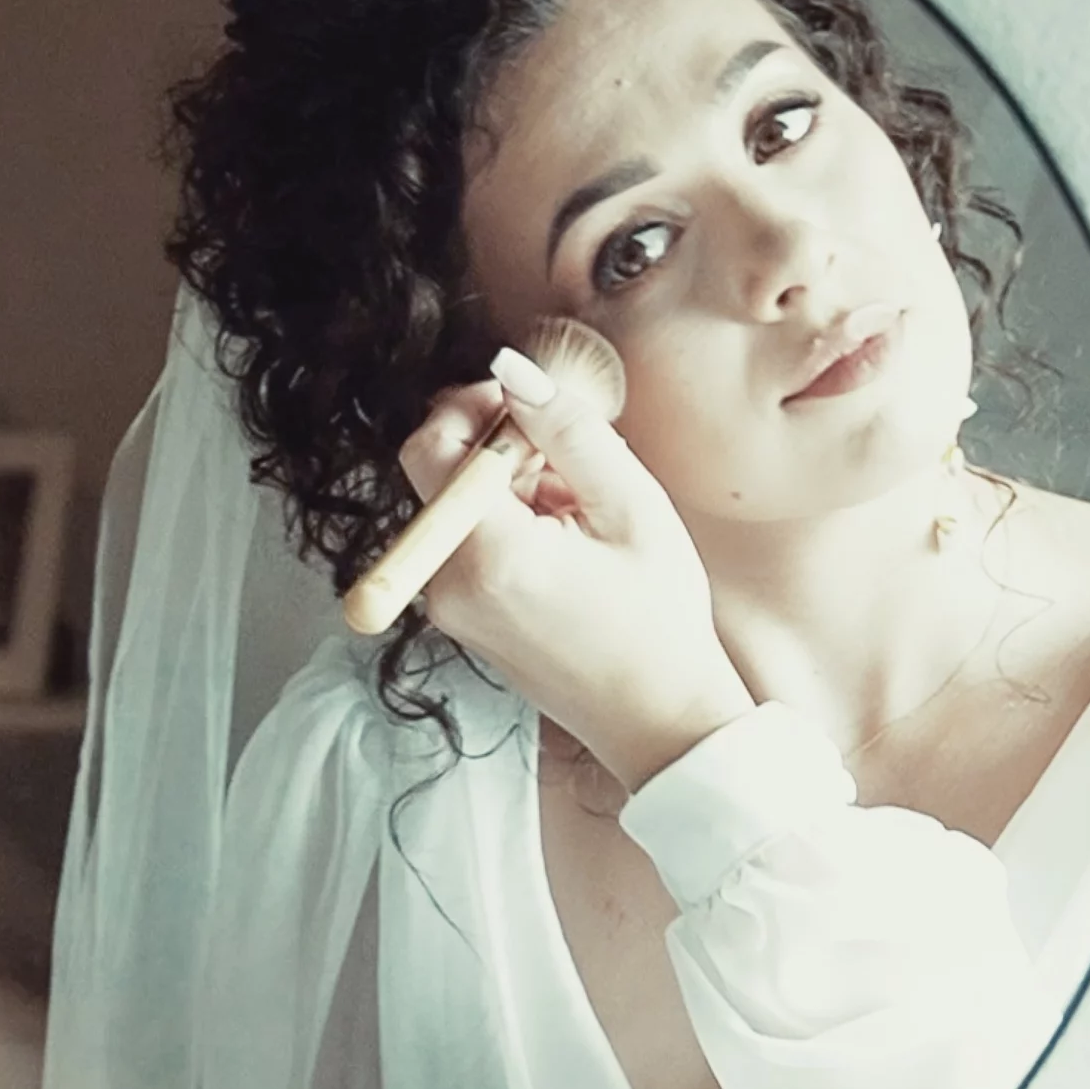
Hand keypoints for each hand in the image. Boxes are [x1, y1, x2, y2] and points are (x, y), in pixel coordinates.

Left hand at [398, 347, 754, 789]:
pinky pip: (466, 544)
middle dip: (495, 448)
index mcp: (489, 556)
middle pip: (437, 474)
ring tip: (577, 508)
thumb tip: (512, 367)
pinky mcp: (463, 620)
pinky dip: (508, 524)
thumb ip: (568, 430)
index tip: (525, 408)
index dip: (471, 409)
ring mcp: (450, 609)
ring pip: (455, 506)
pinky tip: (565, 540)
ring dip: (507, 487)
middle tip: (566, 460)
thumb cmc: (659, 622)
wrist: (660, 721)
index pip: (429, 448)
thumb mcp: (630, 508)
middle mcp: (450, 585)